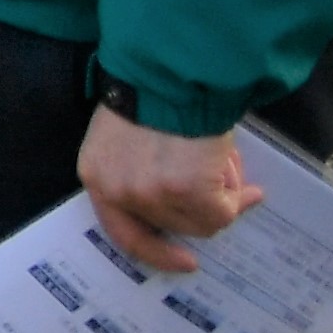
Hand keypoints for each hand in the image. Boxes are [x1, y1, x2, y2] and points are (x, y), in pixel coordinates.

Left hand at [79, 105, 263, 273]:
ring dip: (221, 192)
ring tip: (224, 158)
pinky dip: (235, 192)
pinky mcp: (189, 193)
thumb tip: (193, 197)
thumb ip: (146, 171)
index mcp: (97, 176)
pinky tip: (230, 162)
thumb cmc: (152, 94)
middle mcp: (120, 192)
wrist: (171, 72)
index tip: (187, 260)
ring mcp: (154, 195)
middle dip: (202, 205)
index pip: (124, 233)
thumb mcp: (128, 136)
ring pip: (204, 219)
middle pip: (173, 224)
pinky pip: (223, 208)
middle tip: (228, 184)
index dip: (158, 251)